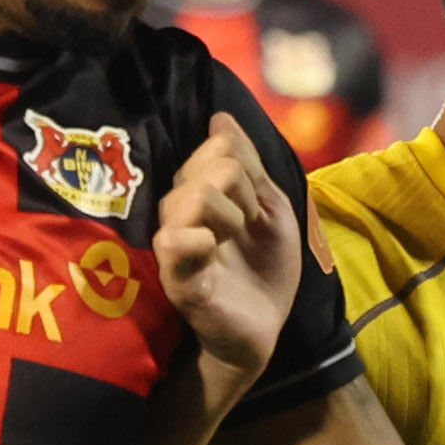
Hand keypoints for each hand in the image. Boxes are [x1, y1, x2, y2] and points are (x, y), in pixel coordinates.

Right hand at [150, 117, 301, 389]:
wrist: (262, 328)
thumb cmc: (262, 269)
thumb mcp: (270, 208)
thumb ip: (249, 164)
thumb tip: (221, 117)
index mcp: (197, 192)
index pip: (217, 148)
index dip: (246, 169)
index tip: (256, 206)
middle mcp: (177, 212)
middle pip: (212, 169)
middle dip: (245, 194)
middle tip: (247, 227)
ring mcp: (174, 244)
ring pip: (195, 196)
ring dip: (232, 216)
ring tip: (233, 241)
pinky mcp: (176, 279)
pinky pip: (173, 242)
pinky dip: (200, 238)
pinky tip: (212, 248)